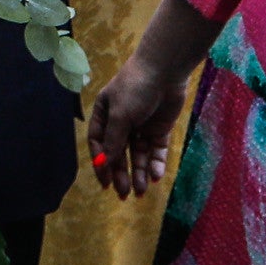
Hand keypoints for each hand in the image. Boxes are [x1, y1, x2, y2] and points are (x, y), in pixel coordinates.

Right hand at [86, 53, 187, 198]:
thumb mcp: (121, 115)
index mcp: (105, 114)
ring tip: (140, 191)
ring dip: (138, 172)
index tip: (106, 183)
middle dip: (121, 173)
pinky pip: (155, 150)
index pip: (99, 143)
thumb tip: (105, 165)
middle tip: (124, 194)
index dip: (101, 163)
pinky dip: (155, 163)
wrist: (166, 70)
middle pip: (119, 152)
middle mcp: (121, 121)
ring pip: (138, 154)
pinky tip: (155, 175)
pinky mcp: (159, 128)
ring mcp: (141, 125)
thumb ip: (114, 141)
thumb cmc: (135, 88)